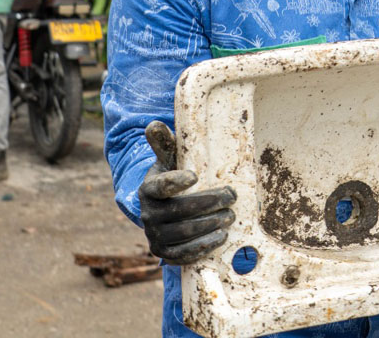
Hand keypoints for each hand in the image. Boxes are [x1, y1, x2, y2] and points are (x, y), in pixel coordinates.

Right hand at [138, 120, 235, 263]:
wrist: (160, 208)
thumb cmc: (170, 178)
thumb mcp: (168, 161)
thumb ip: (164, 143)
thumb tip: (154, 124)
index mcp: (147, 189)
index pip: (160, 186)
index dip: (176, 181)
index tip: (195, 175)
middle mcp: (147, 214)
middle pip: (179, 211)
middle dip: (208, 204)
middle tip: (230, 198)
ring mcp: (154, 236)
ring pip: (183, 234)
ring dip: (209, 226)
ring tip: (230, 216)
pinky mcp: (163, 253)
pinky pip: (182, 255)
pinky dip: (203, 247)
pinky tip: (221, 237)